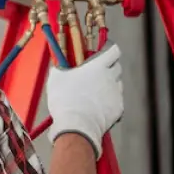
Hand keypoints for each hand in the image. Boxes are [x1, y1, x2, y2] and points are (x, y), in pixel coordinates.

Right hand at [46, 42, 123, 159]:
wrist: (76, 125)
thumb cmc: (65, 100)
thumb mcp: (55, 79)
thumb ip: (60, 68)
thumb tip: (59, 64)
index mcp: (97, 67)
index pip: (113, 51)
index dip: (110, 48)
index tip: (104, 50)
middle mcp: (110, 78)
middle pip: (117, 67)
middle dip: (109, 67)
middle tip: (96, 72)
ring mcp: (116, 94)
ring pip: (117, 84)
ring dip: (108, 84)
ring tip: (94, 91)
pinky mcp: (118, 108)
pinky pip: (116, 100)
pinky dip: (108, 101)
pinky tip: (96, 105)